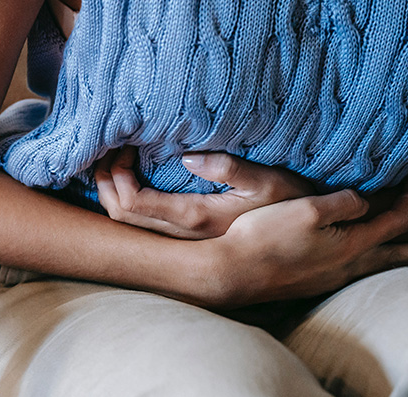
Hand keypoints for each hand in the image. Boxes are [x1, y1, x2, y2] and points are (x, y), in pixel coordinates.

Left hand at [95, 147, 314, 238]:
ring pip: (127, 222)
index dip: (116, 176)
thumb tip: (187, 158)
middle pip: (120, 215)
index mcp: (195, 217)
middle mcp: (181, 234)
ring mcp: (181, 238)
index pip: (133, 204)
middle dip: (105, 181)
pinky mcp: (185, 235)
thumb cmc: (289, 204)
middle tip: (110, 149)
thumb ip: (230, 169)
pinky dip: (125, 198)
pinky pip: (140, 221)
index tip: (125, 146)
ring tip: (115, 159)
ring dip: (112, 191)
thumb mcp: (269, 181)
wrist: (302, 238)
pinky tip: (130, 177)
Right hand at [187, 171, 407, 307]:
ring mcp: (326, 279)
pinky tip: (350, 258)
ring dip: (390, 254)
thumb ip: (343, 202)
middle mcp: (345, 267)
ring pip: (371, 265)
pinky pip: (348, 270)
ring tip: (398, 250)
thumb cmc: (266, 238)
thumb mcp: (308, 209)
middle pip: (393, 255)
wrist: (232, 272)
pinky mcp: (307, 283)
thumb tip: (362, 202)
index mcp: (351, 246)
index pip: (396, 220)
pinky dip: (363, 260)